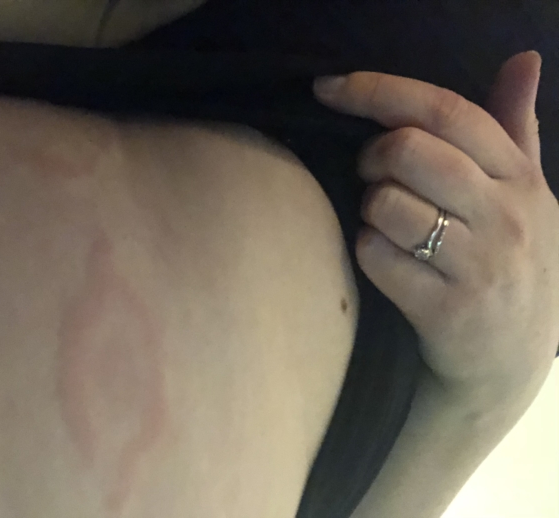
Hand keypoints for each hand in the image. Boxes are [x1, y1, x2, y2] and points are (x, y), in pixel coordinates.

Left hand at [313, 51, 558, 412]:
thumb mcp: (527, 195)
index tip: (328, 88)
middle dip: (371, 158)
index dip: (379, 91)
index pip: (446, 112)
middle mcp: (505, 215)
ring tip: (387, 224)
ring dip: (369, 210)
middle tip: (373, 176)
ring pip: (386, 204)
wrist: (511, 361)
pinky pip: (376, 255)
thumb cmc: (511, 264)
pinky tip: (385, 261)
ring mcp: (478, 264)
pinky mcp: (446, 308)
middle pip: (409, 151)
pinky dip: (366, 251)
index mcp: (520, 177)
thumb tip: (521, 59)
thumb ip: (517, 129)